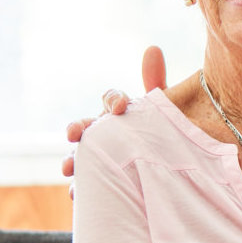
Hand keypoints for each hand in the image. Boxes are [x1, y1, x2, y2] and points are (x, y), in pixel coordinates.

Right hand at [65, 46, 167, 197]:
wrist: (173, 175)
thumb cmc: (167, 137)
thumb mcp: (164, 113)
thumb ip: (156, 83)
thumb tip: (151, 48)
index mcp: (123, 113)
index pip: (113, 99)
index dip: (114, 100)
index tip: (121, 107)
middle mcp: (107, 133)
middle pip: (87, 127)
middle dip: (79, 128)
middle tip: (75, 133)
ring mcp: (101, 158)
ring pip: (81, 156)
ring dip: (72, 160)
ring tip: (68, 168)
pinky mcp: (101, 183)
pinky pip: (87, 185)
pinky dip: (78, 189)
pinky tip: (75, 194)